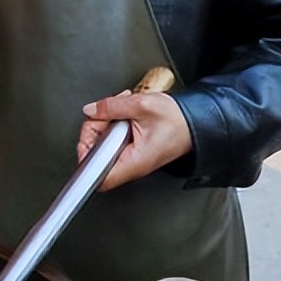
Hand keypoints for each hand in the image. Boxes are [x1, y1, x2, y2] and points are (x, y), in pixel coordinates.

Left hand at [77, 91, 191, 191]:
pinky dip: (113, 123)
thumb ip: (112, 107)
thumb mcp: (142, 106)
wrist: (196, 123)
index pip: (97, 174)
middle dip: (95, 128)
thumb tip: (91, 110)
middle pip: (95, 153)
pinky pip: (112, 139)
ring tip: (119, 108)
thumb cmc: (178, 122)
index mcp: (133, 161)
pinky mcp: (131, 151)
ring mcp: (130, 159)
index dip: (85, 156)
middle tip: (105, 113)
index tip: (85, 137)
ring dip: (105, 122)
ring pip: (102, 144)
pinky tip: (123, 113)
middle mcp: (130, 165)